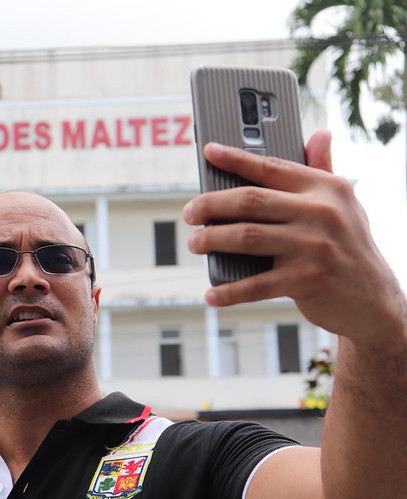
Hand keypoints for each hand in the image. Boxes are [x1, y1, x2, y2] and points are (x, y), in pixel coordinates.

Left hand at [183, 131, 405, 348]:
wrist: (374, 299)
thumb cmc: (348, 245)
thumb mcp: (344, 204)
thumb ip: (323, 169)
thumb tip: (318, 134)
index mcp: (326, 188)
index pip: (271, 167)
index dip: (236, 159)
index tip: (209, 152)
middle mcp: (321, 213)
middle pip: (249, 201)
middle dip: (210, 205)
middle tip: (188, 213)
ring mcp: (314, 247)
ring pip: (246, 237)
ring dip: (211, 240)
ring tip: (194, 243)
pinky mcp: (306, 280)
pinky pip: (256, 284)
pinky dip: (229, 290)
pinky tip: (211, 293)